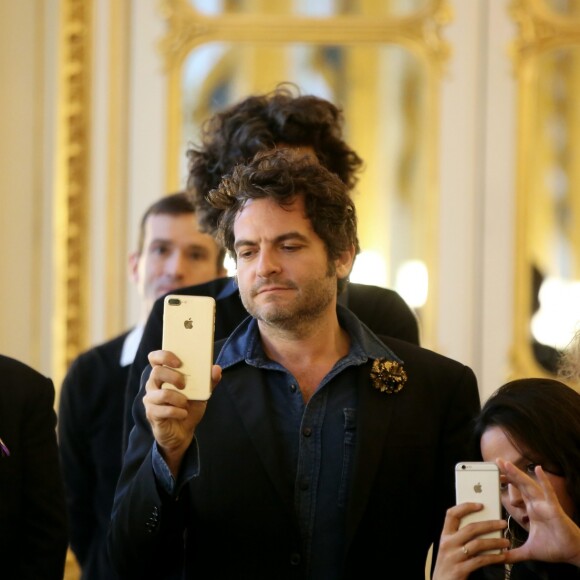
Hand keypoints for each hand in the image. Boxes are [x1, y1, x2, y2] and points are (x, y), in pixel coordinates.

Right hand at [144, 349, 221, 475]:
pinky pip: (162, 410)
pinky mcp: (152, 414)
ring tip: (186, 403)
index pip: (155, 358)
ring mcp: (151, 399)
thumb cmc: (189, 407)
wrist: (183, 432)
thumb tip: (216, 369)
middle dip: (173, 376)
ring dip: (177, 398)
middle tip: (185, 384)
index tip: (179, 362)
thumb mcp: (202, 393)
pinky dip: (177, 412)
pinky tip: (183, 414)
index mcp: (164, 374)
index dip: (164, 356)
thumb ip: (209, 381)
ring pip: (161, 393)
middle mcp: (153, 384)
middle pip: (157, 372)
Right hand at [432, 503, 507, 579]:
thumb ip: (460, 537)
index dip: (465, 507)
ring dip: (494, 542)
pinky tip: (502, 557)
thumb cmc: (449, 564)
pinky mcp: (460, 569)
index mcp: (444, 535)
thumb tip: (482, 526)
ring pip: (477, 544)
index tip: (480, 505)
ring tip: (506, 542)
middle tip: (502, 523)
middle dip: (489, 524)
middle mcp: (447, 543)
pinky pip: (481, 560)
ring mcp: (453, 557)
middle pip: (470, 528)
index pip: (451, 514)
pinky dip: (493, 558)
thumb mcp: (449, 548)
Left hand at [498, 459, 579, 566]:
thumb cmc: (555, 548)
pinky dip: (544, 481)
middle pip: (520, 485)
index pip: (516, 492)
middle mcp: (537, 504)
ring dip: (518, 474)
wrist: (572, 554)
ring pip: (529, 486)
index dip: (507, 482)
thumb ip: (514, 554)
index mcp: (531, 510)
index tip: (494, 474)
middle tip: (496, 461)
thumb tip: (501, 558)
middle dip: (509, 472)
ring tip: (506, 463)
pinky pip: (549, 493)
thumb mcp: (529, 551)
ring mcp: (546, 505)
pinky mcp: (555, 509)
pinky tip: (537, 469)